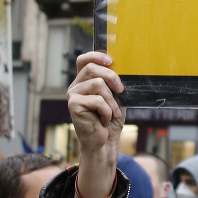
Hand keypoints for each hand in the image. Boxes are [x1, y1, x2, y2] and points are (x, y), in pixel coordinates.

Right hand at [68, 52, 124, 197]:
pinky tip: (105, 120)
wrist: (105, 142)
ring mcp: (73, 95)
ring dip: (111, 100)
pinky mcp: (73, 105)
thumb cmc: (111, 120)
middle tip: (121, 90)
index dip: (96, 56)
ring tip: (113, 113)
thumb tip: (125, 68)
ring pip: (97, 84)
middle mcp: (76, 86)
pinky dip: (107, 111)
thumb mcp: (117, 97)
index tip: (111, 61)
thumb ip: (115, 83)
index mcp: (85, 81)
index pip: (84, 60)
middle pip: (92, 68)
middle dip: (111, 76)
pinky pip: (96, 100)